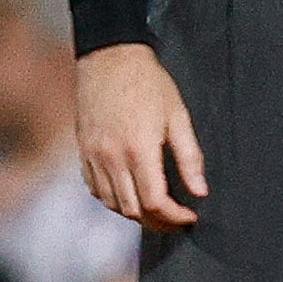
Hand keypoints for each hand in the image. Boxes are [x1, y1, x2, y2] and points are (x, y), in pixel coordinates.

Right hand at [77, 44, 206, 229]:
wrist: (110, 59)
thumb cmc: (148, 84)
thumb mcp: (179, 116)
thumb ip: (190, 157)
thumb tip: (200, 191)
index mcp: (139, 149)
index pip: (155, 202)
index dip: (174, 217)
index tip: (190, 217)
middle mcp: (111, 158)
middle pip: (133, 210)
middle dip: (158, 222)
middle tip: (177, 219)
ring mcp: (93, 156)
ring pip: (112, 204)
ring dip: (136, 213)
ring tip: (158, 210)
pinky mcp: (82, 152)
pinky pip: (96, 189)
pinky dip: (114, 199)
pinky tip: (131, 194)